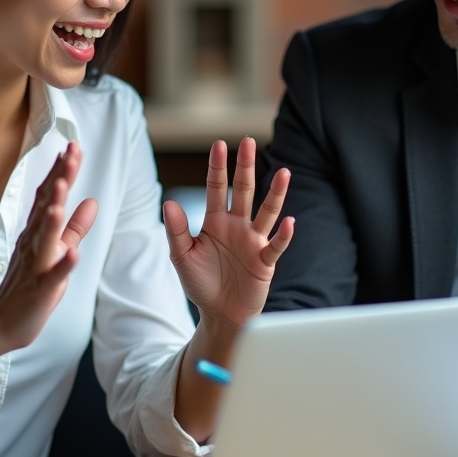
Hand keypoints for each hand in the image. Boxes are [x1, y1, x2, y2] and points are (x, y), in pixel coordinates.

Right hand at [0, 143, 96, 355]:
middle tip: (71, 152)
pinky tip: (74, 254)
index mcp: (38, 233)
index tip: (73, 146)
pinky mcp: (40, 290)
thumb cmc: (30, 285)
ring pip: (46, 237)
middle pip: (47, 207)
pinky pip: (53, 277)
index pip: (50, 196)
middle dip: (60, 179)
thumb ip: (75, 228)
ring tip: (62, 189)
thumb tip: (92, 201)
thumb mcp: (57, 251)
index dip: (62, 172)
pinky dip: (63, 265)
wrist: (0, 324)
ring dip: (54, 214)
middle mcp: (34, 243)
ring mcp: (36, 266)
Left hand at [163, 138, 293, 332]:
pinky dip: (282, 235)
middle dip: (245, 167)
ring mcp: (253, 241)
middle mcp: (237, 226)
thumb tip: (169, 203)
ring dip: (276, 193)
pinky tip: (288, 221)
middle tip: (249, 141)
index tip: (219, 144)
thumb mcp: (182, 257)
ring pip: (266, 212)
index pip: (216, 188)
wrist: (219, 315)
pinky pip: (275, 245)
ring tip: (284, 173)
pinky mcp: (265, 261)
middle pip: (243, 191)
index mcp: (215, 221)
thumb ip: (176, 231)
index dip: (218, 167)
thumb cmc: (201, 283)